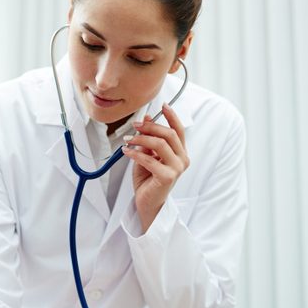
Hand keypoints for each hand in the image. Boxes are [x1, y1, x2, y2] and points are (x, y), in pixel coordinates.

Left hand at [122, 103, 189, 230]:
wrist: (147, 202)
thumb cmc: (148, 180)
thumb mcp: (147, 154)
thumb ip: (149, 138)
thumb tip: (147, 118)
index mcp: (180, 153)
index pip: (179, 130)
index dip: (172, 116)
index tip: (162, 105)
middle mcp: (182, 159)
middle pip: (169, 134)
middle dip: (150, 127)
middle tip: (135, 125)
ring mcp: (177, 168)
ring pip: (159, 144)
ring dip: (140, 139)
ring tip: (127, 140)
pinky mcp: (167, 177)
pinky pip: (149, 159)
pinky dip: (135, 153)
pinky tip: (126, 151)